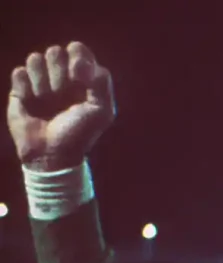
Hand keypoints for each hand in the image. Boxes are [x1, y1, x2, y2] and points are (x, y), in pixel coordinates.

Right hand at [8, 41, 114, 169]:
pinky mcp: (20, 88)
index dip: (77, 57)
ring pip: (35, 59)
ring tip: (47, 103)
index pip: (78, 49)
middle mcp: (61, 76)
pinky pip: (19, 73)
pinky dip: (26, 90)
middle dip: (59, 75)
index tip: (79, 76)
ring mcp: (40, 81)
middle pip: (55, 51)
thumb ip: (102, 84)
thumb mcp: (101, 112)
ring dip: (43, 84)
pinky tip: (32, 104)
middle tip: (62, 97)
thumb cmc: (79, 134)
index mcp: (82, 79)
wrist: (52, 153)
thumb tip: (83, 62)